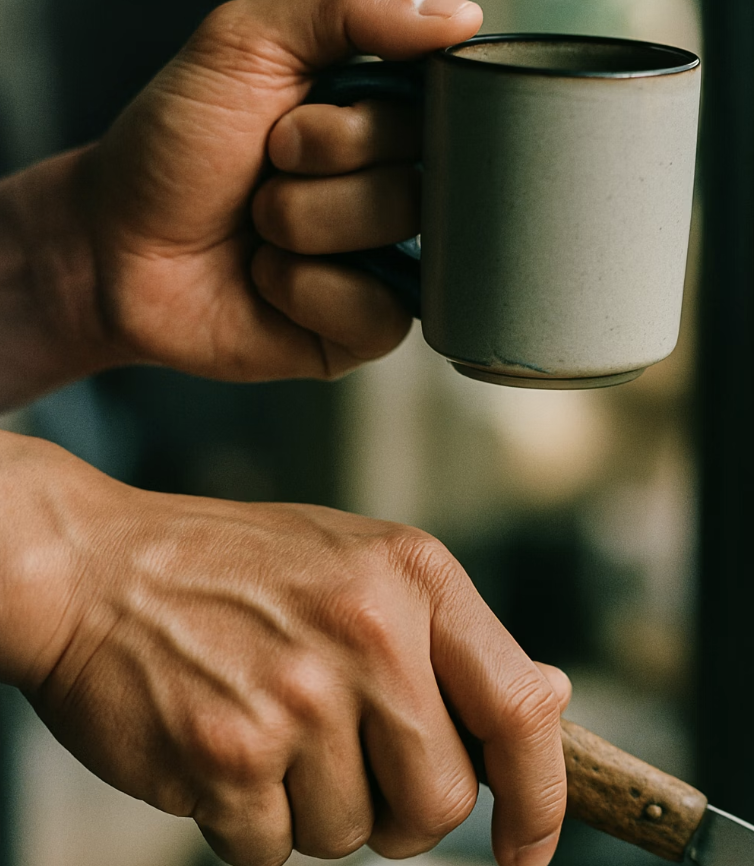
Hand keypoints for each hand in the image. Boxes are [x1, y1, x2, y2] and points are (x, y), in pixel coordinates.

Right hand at [10, 439, 568, 865]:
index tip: (528, 847)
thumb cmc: (235, 566)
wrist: (98, 565)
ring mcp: (299, 695)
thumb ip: (447, 635)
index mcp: (413, 575)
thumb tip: (545, 702)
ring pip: (352, 836)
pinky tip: (223, 745)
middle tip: (344, 759)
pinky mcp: (230, 755)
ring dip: (315, 807)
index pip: (520, 710)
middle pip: (441, 803)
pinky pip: (272, 851)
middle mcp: (369, 631)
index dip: (541, 800)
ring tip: (268, 724)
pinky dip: (251, 821)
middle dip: (399, 809)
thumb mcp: (358, 562)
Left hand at [84, 0, 482, 381]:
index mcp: (379, 122)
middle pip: (419, 176)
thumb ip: (347, 9)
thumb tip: (461, 15)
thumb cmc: (177, 145)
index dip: (362, 121)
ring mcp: (384, 263)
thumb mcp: (248, 42)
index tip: (293, 120)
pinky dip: (306, 290)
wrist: (118, 246)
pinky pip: (378, 311)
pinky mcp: (363, 330)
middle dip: (317, 169)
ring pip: (396, 234)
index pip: (438, 111)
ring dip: (300, 224)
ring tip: (259, 229)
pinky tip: (269, 282)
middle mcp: (391, 191)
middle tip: (265, 173)